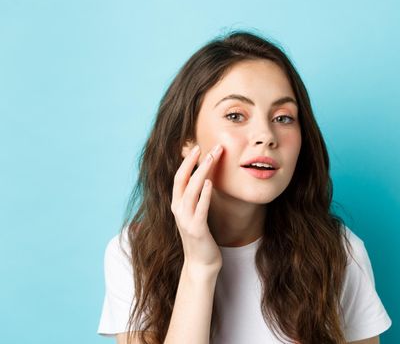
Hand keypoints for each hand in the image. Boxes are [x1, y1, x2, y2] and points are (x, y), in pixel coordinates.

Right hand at [171, 144, 223, 272]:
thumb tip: (205, 179)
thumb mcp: (196, 214)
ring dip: (201, 172)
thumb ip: (196, 198)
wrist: (201, 264)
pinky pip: (200, 208)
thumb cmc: (201, 237)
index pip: (179, 177)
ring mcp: (186, 220)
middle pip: (183, 179)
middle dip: (193, 161)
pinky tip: (211, 183)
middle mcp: (178, 210)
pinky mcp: (197, 229)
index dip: (187, 161)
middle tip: (204, 145)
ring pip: (191, 191)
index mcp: (177, 204)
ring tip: (211, 158)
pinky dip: (205, 195)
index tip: (197, 146)